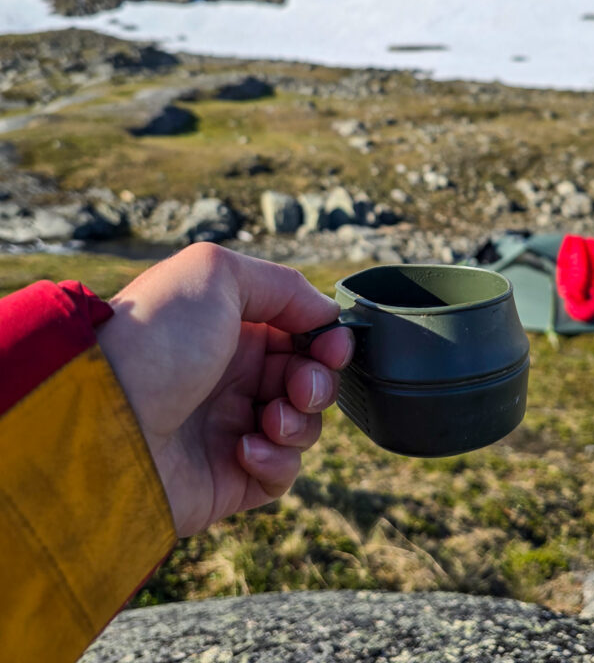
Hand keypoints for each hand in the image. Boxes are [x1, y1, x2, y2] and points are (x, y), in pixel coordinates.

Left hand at [97, 243, 351, 536]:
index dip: (326, 339)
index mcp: (230, 327)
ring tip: (269, 418)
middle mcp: (231, 375)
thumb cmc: (156, 339)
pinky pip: (281, 473)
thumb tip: (326, 316)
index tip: (332, 346)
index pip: (300, 332)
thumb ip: (283, 284)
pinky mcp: (228, 479)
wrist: (103, 422)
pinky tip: (244, 448)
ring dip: (300, 421)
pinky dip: (277, 460)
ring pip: (302, 427)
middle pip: (309, 379)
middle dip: (318, 381)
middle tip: (300, 385)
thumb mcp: (216, 273)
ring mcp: (229, 427)